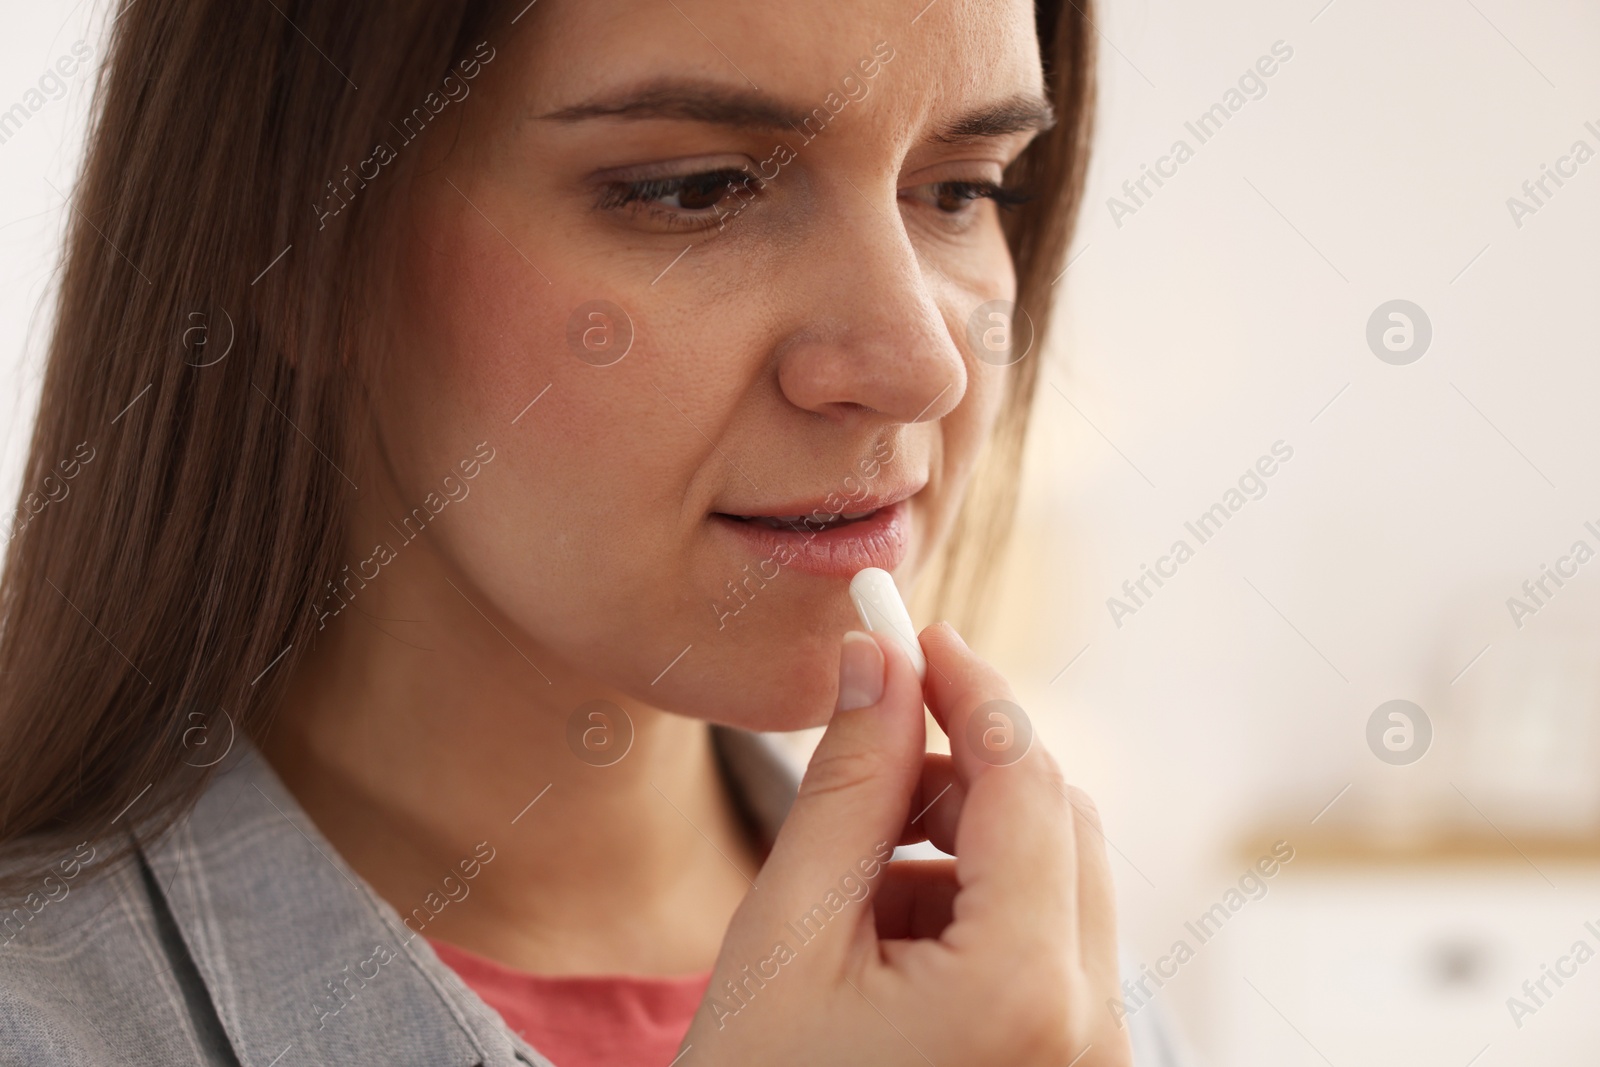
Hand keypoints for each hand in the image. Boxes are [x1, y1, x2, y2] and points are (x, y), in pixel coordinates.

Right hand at [679, 623, 1130, 1066]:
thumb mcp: (784, 937)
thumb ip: (845, 788)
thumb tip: (876, 661)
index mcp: (1024, 990)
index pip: (1026, 775)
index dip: (969, 687)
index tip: (910, 632)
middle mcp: (1090, 1027)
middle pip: (1060, 818)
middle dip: (968, 765)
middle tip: (870, 748)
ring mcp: (1092, 1059)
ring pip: (1058, 877)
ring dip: (965, 841)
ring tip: (854, 881)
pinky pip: (1049, 943)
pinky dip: (977, 907)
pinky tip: (884, 942)